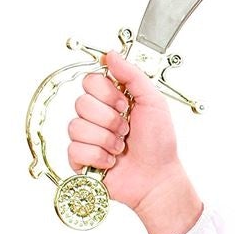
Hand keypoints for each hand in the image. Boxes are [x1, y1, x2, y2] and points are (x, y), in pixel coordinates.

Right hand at [67, 46, 186, 216]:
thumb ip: (132, 75)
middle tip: (126, 131)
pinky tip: (111, 161)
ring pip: (76, 126)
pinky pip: (74, 149)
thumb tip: (110, 54)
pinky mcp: (81, 159)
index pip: (89, 81)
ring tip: (121, 148)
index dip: (107, 94)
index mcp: (111, 100)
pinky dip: (98, 157)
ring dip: (106, 140)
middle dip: (110, 120)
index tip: (126, 106)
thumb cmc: (159, 145)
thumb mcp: (153, 102)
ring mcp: (87, 137)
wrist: (158, 179)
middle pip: (81, 103)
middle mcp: (97, 116)